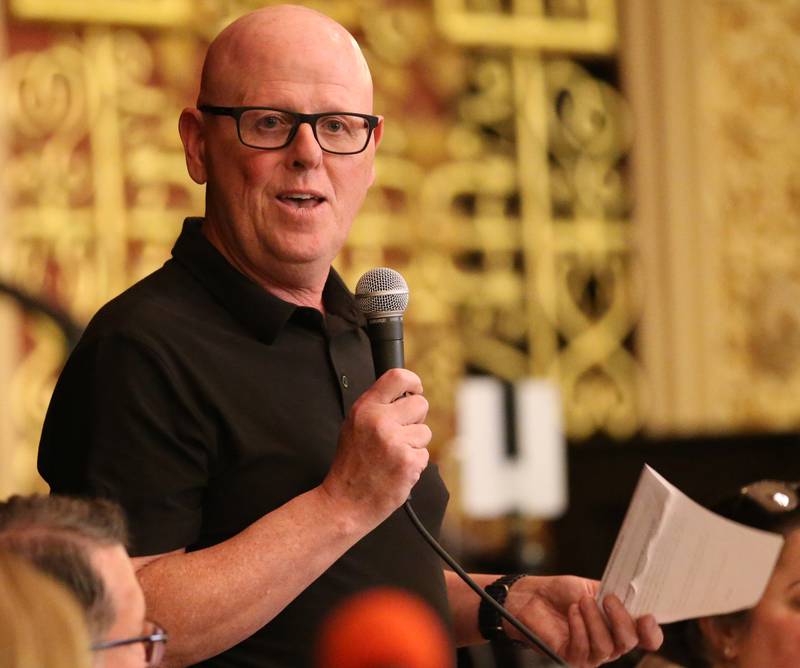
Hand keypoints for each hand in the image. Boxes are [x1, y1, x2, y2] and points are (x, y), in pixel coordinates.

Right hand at [321, 368, 430, 529]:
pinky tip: (396, 470)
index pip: (397, 377)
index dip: (413, 381)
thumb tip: (405, 394)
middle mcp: (379, 421)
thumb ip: (376, 408)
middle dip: (415, 420)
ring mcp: (394, 442)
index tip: (416, 389)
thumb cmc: (351, 465)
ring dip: (414, 445)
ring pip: (425, 432)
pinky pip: (424, 454)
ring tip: (393, 457)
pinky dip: (414, 464)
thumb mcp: (353, 426)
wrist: (345, 502)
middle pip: (420, 404)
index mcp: (365, 409)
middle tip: (398, 436)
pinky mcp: (408, 462)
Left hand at [504, 576, 662, 666]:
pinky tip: (572, 612)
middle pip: (629, 643)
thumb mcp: (591, 588)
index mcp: (618, 626)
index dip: (652, 633)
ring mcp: (591, 654)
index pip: (646, 639)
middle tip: (607, 598)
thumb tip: (632, 594)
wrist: (532, 596)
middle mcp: (609, 644)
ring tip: (581, 601)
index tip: (646, 617)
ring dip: (594, 619)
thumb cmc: (561, 593)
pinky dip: (579, 627)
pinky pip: (583, 650)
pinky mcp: (571, 658)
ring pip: (606, 646)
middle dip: (620, 618)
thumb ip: (613, 594)